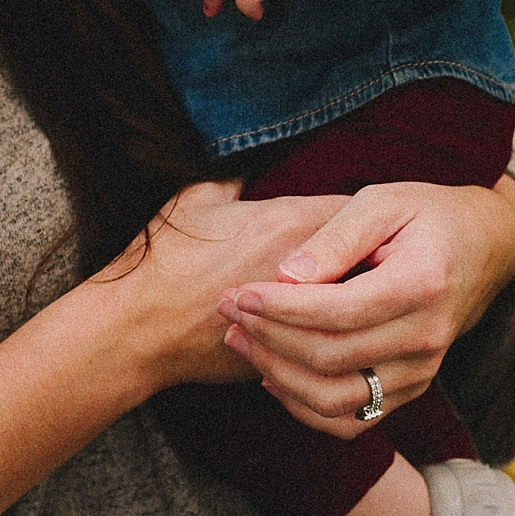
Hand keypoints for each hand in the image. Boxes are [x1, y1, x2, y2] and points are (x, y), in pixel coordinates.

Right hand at [95, 178, 351, 393]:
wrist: (136, 330)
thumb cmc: (161, 263)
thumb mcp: (196, 200)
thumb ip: (233, 178)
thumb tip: (247, 162)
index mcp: (288, 222)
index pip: (355, 213)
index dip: (364, 218)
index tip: (367, 222)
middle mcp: (304, 270)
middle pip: (369, 262)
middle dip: (373, 261)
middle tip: (378, 260)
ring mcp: (301, 316)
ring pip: (358, 309)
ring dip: (361, 303)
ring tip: (366, 300)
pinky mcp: (291, 353)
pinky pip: (333, 342)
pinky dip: (337, 336)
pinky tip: (335, 332)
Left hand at [217, 175, 514, 435]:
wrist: (481, 248)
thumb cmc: (423, 216)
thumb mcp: (380, 201)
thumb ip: (334, 237)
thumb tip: (284, 277)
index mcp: (422, 283)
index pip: (339, 312)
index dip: (281, 309)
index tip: (239, 293)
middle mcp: (427, 338)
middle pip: (330, 358)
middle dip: (268, 338)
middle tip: (226, 311)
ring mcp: (422, 372)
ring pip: (336, 400)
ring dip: (277, 375)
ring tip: (240, 341)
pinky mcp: (411, 391)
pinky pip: (350, 421)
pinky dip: (304, 407)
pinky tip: (271, 374)